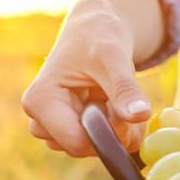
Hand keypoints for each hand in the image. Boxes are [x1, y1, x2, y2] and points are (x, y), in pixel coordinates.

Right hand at [21, 0, 151, 156]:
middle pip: (84, 148)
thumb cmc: (98, 36)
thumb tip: (140, 115)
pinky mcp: (66, 130)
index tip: (126, 107)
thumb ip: (125, 88)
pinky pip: (95, 144)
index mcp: (40, 101)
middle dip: (113, 130)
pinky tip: (114, 106)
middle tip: (125, 100)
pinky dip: (113, 130)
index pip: (77, 142)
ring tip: (116, 97)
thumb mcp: (114, 58)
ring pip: (91, 149)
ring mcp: (52, 127)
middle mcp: (39, 119)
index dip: (109, 132)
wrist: (94, 30)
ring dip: (115, 130)